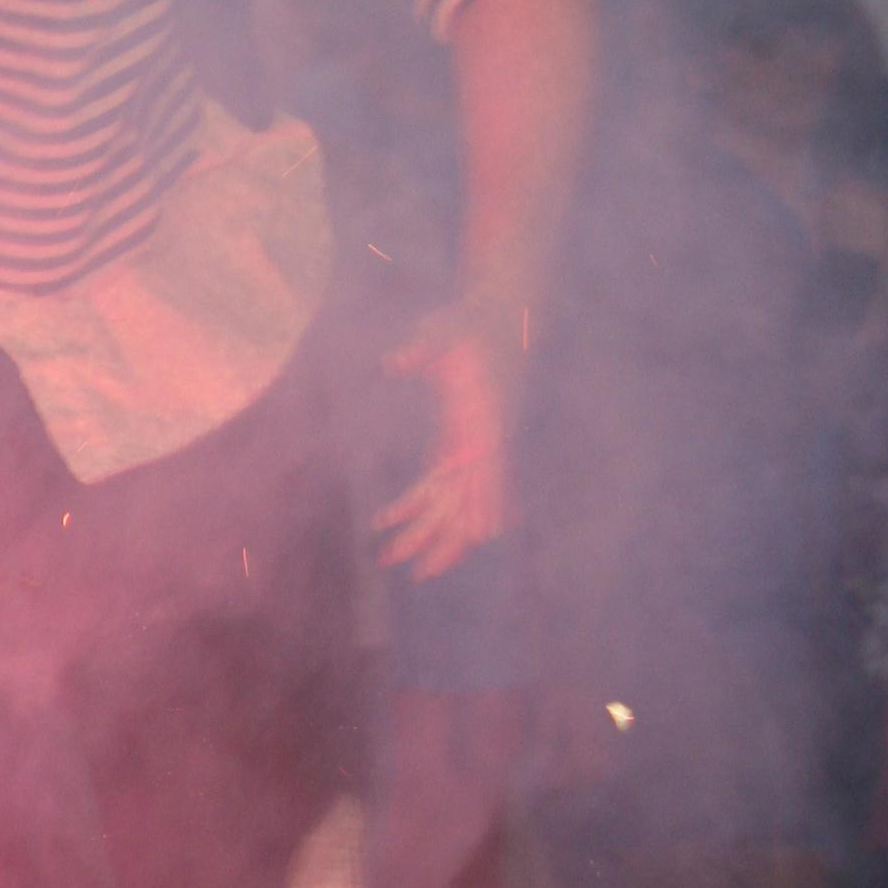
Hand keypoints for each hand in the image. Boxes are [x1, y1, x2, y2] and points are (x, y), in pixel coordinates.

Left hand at [374, 292, 520, 579]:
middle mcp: (484, 440)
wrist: (500, 315)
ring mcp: (473, 444)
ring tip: (390, 558)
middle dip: (447, 537)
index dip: (487, 500)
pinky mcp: (459, 441)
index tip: (483, 535)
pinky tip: (387, 519)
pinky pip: (439, 483)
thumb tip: (394, 361)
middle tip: (417, 572)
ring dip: (426, 531)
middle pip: (471, 499)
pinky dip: (417, 503)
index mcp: (487, 417)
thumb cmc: (472, 321)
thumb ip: (422, 347)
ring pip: (453, 500)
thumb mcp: (445, 328)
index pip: (491, 466)